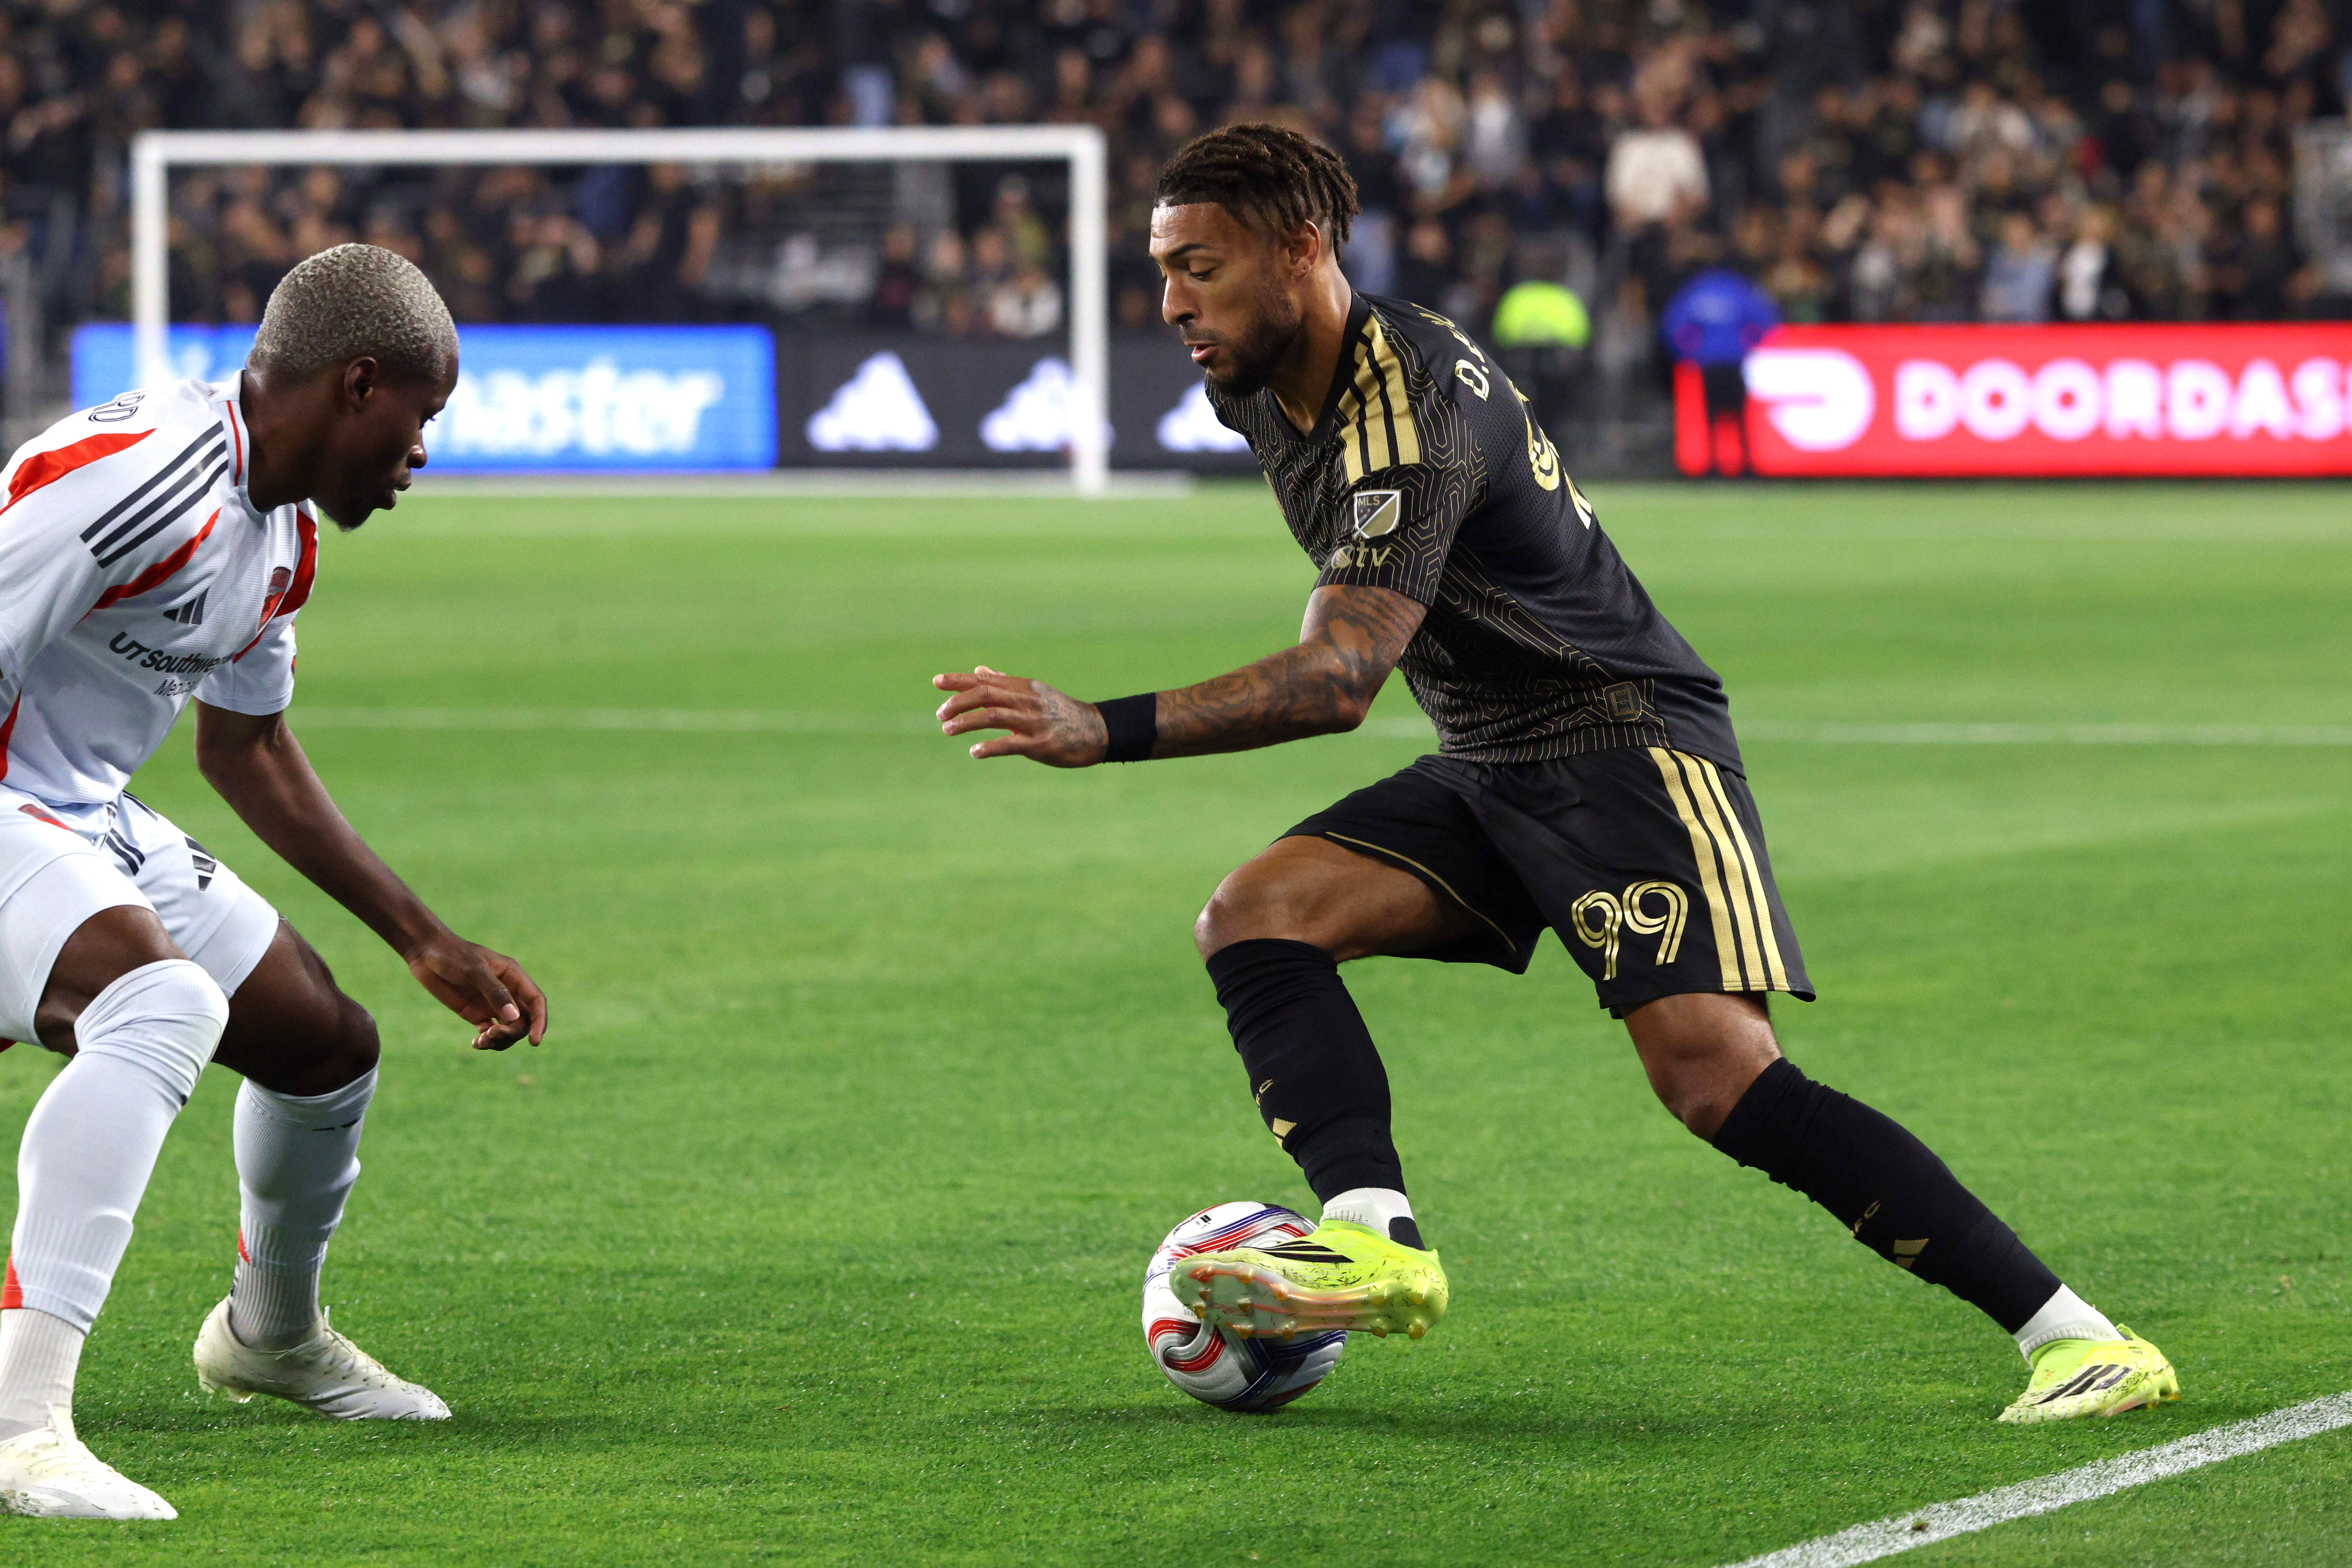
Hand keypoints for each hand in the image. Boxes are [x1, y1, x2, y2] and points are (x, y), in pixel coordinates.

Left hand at [404, 931, 549, 1050]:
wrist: (426, 953)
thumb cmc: (453, 954)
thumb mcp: (474, 971)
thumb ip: (495, 993)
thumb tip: (514, 1017)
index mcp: (513, 976)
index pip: (536, 1002)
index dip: (539, 1022)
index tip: (534, 1041)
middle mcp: (507, 992)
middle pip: (523, 1020)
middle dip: (512, 1033)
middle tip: (492, 1034)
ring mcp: (491, 1004)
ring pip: (507, 1029)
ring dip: (499, 1040)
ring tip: (481, 1041)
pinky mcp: (476, 1013)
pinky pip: (489, 1032)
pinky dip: (486, 1041)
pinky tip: (475, 1043)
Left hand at [932, 665, 1109, 765]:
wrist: (1095, 731)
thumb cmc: (1060, 713)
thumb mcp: (1034, 692)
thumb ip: (1004, 683)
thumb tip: (977, 671)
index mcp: (1023, 687)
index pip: (985, 680)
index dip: (958, 680)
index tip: (936, 682)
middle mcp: (1027, 700)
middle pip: (985, 695)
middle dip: (958, 703)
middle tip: (940, 716)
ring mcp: (1034, 722)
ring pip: (993, 716)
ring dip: (967, 722)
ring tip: (947, 730)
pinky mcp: (1040, 743)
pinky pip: (1010, 744)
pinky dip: (989, 747)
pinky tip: (975, 752)